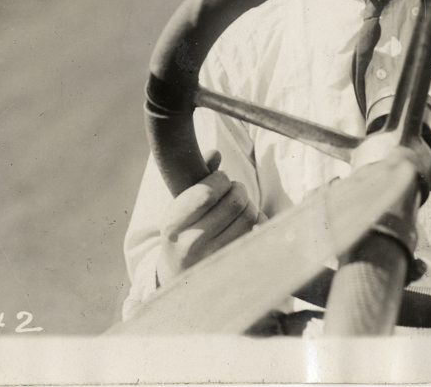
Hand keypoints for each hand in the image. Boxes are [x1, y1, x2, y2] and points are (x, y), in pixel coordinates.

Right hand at [156, 150, 266, 287]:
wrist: (182, 278)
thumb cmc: (183, 232)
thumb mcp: (180, 208)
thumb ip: (197, 177)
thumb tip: (215, 153)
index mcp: (173, 225)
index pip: (206, 193)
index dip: (220, 179)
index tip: (220, 178)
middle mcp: (191, 244)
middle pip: (234, 201)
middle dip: (238, 188)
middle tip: (234, 189)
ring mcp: (214, 258)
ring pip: (249, 215)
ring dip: (249, 203)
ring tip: (239, 204)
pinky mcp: (234, 264)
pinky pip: (257, 232)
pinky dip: (257, 220)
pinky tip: (246, 221)